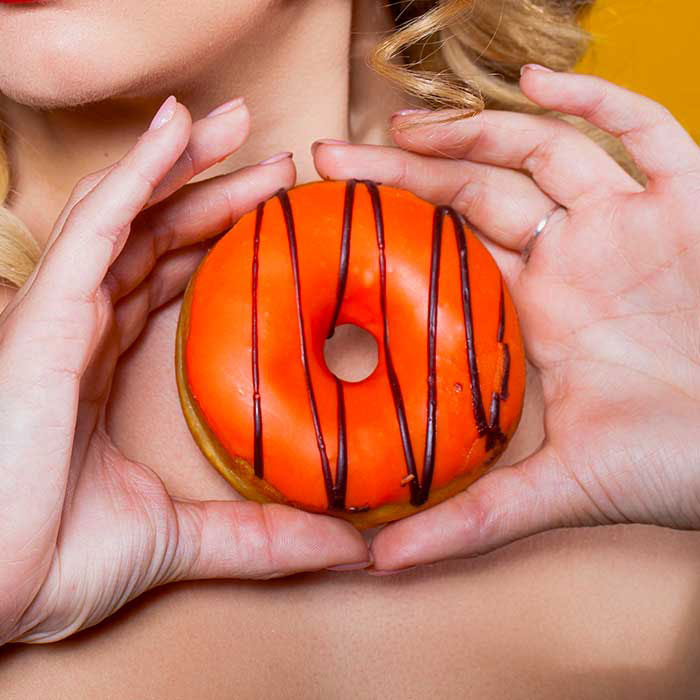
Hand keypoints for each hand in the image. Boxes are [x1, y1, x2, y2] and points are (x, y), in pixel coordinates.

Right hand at [0, 96, 367, 643]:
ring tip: (231, 123)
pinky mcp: (45, 315)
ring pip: (127, 215)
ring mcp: (62, 315)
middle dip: (213, 192)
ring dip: (180, 164)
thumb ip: (264, 536)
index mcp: (103, 365)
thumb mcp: (183, 536)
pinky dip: (137, 173)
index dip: (218, 245)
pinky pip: (97, 227)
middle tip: (276, 163)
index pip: (167, 281)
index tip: (279, 225)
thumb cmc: (56, 558)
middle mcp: (83, 329)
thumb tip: (352, 549)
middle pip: (155, 238)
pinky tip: (175, 130)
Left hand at [312, 67, 699, 571]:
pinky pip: (648, 130)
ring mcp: (632, 224)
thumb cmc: (674, 468)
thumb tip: (380, 562)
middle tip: (332, 156)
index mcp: (537, 310)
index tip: (325, 217)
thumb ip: (471, 518)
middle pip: (475, 190)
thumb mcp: (559, 490)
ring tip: (405, 123)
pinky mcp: (693, 203)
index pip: (446, 251)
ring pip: (542, 151)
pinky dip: (598, 97)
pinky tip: (539, 79)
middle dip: (406, 169)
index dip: (389, 229)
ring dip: (475, 126)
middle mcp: (575, 258)